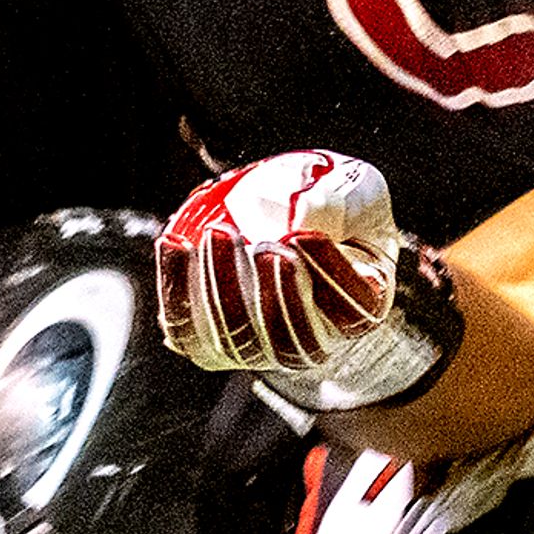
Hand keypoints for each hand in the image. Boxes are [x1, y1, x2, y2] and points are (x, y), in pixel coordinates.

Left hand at [158, 153, 405, 378]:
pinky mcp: (205, 336)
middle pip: (292, 343)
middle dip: (276, 296)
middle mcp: (308, 340)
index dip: (332, 279)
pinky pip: (185, 325)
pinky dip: (176, 286)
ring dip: (224, 289)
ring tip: (219, 234)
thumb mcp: (354, 188)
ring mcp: (253, 345)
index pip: (354, 311)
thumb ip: (340, 199)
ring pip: (235, 340)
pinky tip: (175, 243)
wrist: (282, 219)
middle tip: (264, 246)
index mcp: (358, 307)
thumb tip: (301, 217)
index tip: (306, 236)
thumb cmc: (329, 207)